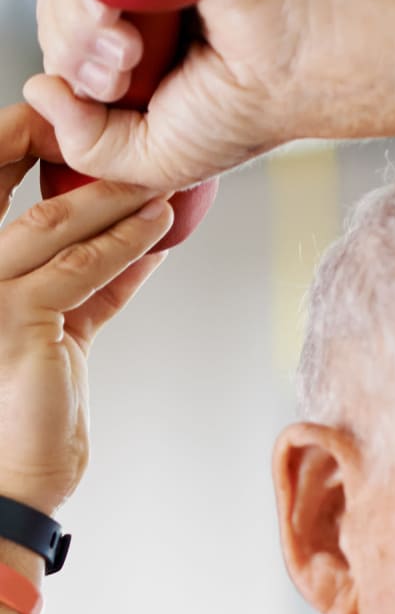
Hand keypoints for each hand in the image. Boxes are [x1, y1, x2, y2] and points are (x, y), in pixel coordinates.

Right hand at [0, 101, 172, 512]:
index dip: (28, 148)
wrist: (15, 482)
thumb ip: (87, 287)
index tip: (82, 130)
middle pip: (10, 186)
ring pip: (55, 225)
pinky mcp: (18, 319)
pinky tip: (158, 229)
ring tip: (162, 181)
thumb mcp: (60, 334)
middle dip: (64, 148)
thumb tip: (137, 246)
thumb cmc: (35, 415)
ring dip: (116, 199)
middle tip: (122, 132)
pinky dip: (125, 246)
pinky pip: (81, 270)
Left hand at [23, 0, 394, 189]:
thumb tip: (36, 89)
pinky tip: (118, 20)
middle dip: (72, 53)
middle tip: (123, 71)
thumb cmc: (246, 114)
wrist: (302, 64)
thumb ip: (91, 148)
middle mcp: (134, 7)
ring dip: (80, 29)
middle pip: (56, 16)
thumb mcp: (155, 161)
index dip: (66, 74)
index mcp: (132, 57)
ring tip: (131, 51)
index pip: (64, 53)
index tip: (109, 92)